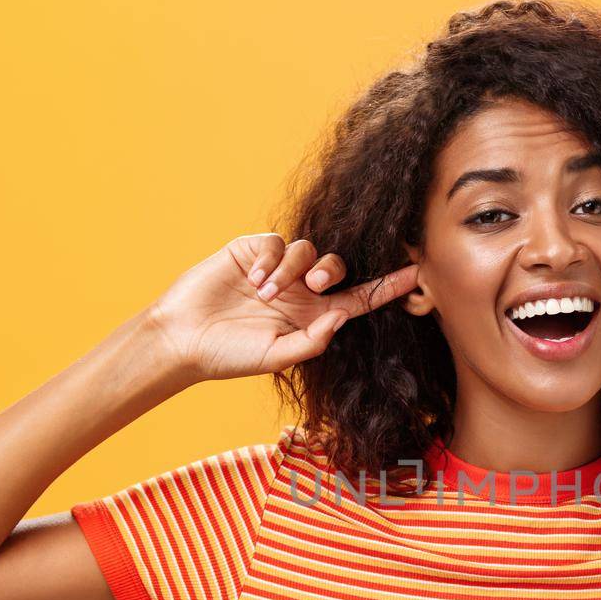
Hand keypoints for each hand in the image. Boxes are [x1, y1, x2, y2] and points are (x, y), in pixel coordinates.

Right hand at [146, 233, 419, 382]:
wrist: (183, 339)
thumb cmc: (229, 356)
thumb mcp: (276, 357)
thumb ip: (311, 341)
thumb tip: (341, 317)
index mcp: (312, 316)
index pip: (358, 298)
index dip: (387, 286)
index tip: (417, 274)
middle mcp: (299, 290)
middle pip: (338, 267)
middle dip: (333, 271)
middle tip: (313, 286)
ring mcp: (276, 269)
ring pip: (307, 250)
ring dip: (292, 269)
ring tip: (267, 294)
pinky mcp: (252, 252)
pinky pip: (275, 243)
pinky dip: (270, 260)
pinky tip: (253, 280)